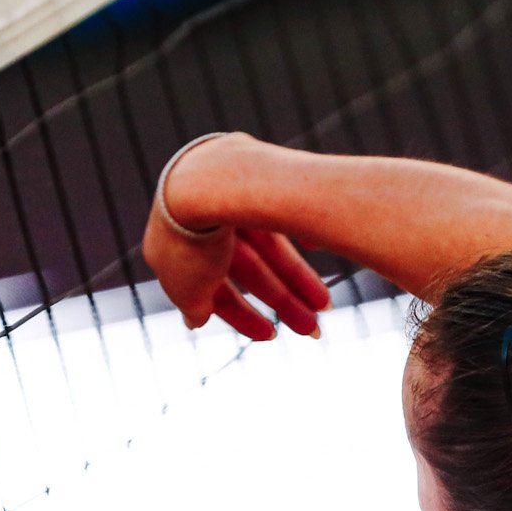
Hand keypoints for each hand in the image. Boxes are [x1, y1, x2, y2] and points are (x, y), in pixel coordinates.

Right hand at [144, 136, 331, 341]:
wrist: (208, 181)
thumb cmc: (189, 238)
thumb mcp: (185, 285)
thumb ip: (192, 305)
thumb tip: (193, 321)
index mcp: (185, 248)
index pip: (218, 288)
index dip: (243, 315)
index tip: (270, 335)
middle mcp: (209, 221)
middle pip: (253, 269)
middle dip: (283, 302)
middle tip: (313, 331)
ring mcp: (234, 196)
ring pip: (274, 245)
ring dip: (300, 279)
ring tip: (326, 306)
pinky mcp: (261, 175)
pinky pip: (286, 212)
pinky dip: (302, 229)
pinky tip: (317, 247)